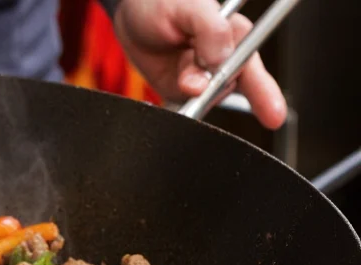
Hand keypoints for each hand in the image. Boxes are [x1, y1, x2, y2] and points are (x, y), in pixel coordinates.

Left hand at [112, 0, 286, 128]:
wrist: (131, 15)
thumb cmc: (163, 2)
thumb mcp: (190, 6)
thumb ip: (211, 30)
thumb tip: (220, 61)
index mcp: (234, 37)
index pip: (252, 66)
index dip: (265, 93)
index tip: (274, 114)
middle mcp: (223, 61)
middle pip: (229, 88)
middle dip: (213, 89)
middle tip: (195, 86)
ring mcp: (202, 80)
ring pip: (204, 98)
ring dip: (187, 88)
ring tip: (177, 66)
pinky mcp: (181, 93)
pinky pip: (184, 106)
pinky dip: (176, 100)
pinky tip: (171, 80)